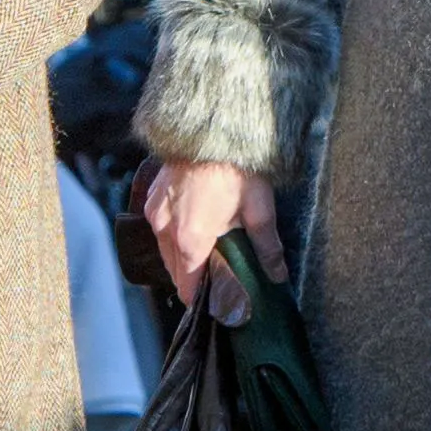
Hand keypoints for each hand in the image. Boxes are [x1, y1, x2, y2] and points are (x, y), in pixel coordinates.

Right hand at [142, 157, 282, 312]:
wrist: (213, 129)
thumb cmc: (237, 169)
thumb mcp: (259, 210)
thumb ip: (267, 248)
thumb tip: (278, 276)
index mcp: (190, 240)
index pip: (188, 286)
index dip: (201, 298)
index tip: (215, 301)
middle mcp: (165, 230)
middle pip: (175, 271)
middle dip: (193, 278)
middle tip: (217, 277)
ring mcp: (155, 213)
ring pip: (164, 250)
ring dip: (182, 257)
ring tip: (207, 254)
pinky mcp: (151, 198)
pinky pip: (159, 228)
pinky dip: (172, 235)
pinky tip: (192, 229)